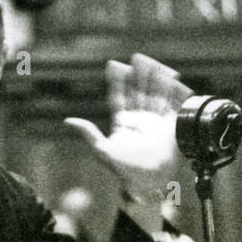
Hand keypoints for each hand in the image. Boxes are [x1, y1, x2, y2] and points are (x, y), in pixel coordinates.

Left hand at [64, 53, 193, 196]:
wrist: (149, 183)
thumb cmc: (125, 171)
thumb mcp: (103, 151)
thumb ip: (89, 134)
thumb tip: (69, 121)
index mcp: (123, 123)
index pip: (119, 97)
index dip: (117, 82)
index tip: (114, 65)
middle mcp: (139, 120)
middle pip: (138, 91)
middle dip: (138, 75)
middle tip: (137, 58)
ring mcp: (155, 121)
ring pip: (155, 94)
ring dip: (154, 78)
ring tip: (151, 63)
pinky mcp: (170, 125)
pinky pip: (172, 103)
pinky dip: (172, 90)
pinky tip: (170, 77)